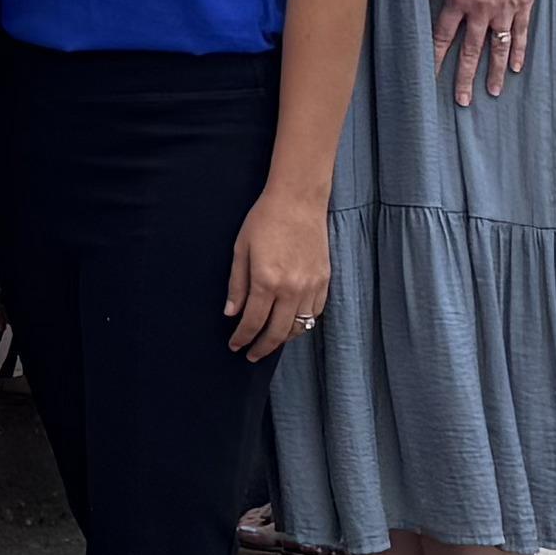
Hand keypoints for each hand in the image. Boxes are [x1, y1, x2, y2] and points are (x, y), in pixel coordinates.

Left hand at [223, 187, 331, 360]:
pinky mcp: (324, 280)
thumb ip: (237, 285)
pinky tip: (292, 324)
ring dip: (283, 339)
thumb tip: (231, 313)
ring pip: (299, 327)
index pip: (253, 322)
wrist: (298, 199)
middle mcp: (291, 289)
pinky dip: (303, 324)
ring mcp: (311, 286)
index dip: (242, 338)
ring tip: (271, 341)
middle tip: (251, 355)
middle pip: (277, 332)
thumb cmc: (265, 220)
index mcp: (266, 281)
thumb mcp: (241, 249)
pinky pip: (315, 313)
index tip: (235, 345)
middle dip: (262, 347)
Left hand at [426, 0, 537, 105]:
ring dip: (493, 72)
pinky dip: (519, 52)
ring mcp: (503, 12)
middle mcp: (479, 11)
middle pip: (470, 51)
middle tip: (463, 100)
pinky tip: (516, 68)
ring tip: (492, 93)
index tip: (430, 78)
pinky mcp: (522, 6)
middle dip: (465, 77)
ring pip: (497, 48)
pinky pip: (520, 34)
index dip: (436, 58)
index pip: (443, 36)